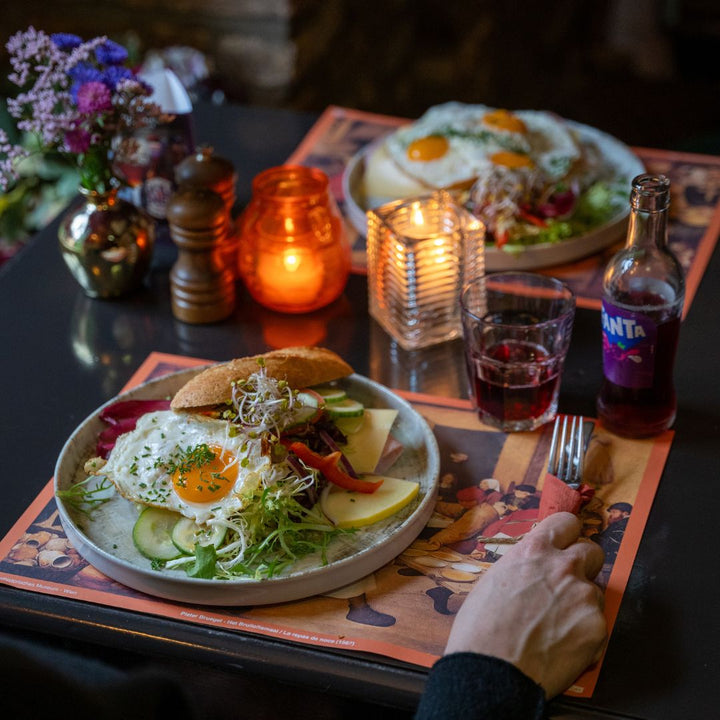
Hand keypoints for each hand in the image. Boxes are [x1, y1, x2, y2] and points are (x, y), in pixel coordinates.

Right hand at [444, 511, 606, 698]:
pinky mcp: (597, 628)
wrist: (492, 671)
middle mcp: (563, 566)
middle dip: (583, 565)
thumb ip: (523, 567)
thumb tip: (533, 569)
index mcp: (535, 550)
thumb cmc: (482, 628)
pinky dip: (584, 633)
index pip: (567, 522)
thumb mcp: (495, 580)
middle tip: (566, 585)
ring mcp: (583, 596)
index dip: (567, 534)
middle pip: (593, 551)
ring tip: (556, 625)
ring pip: (594, 591)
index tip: (565, 544)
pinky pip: (597, 624)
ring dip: (581, 603)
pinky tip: (561, 645)